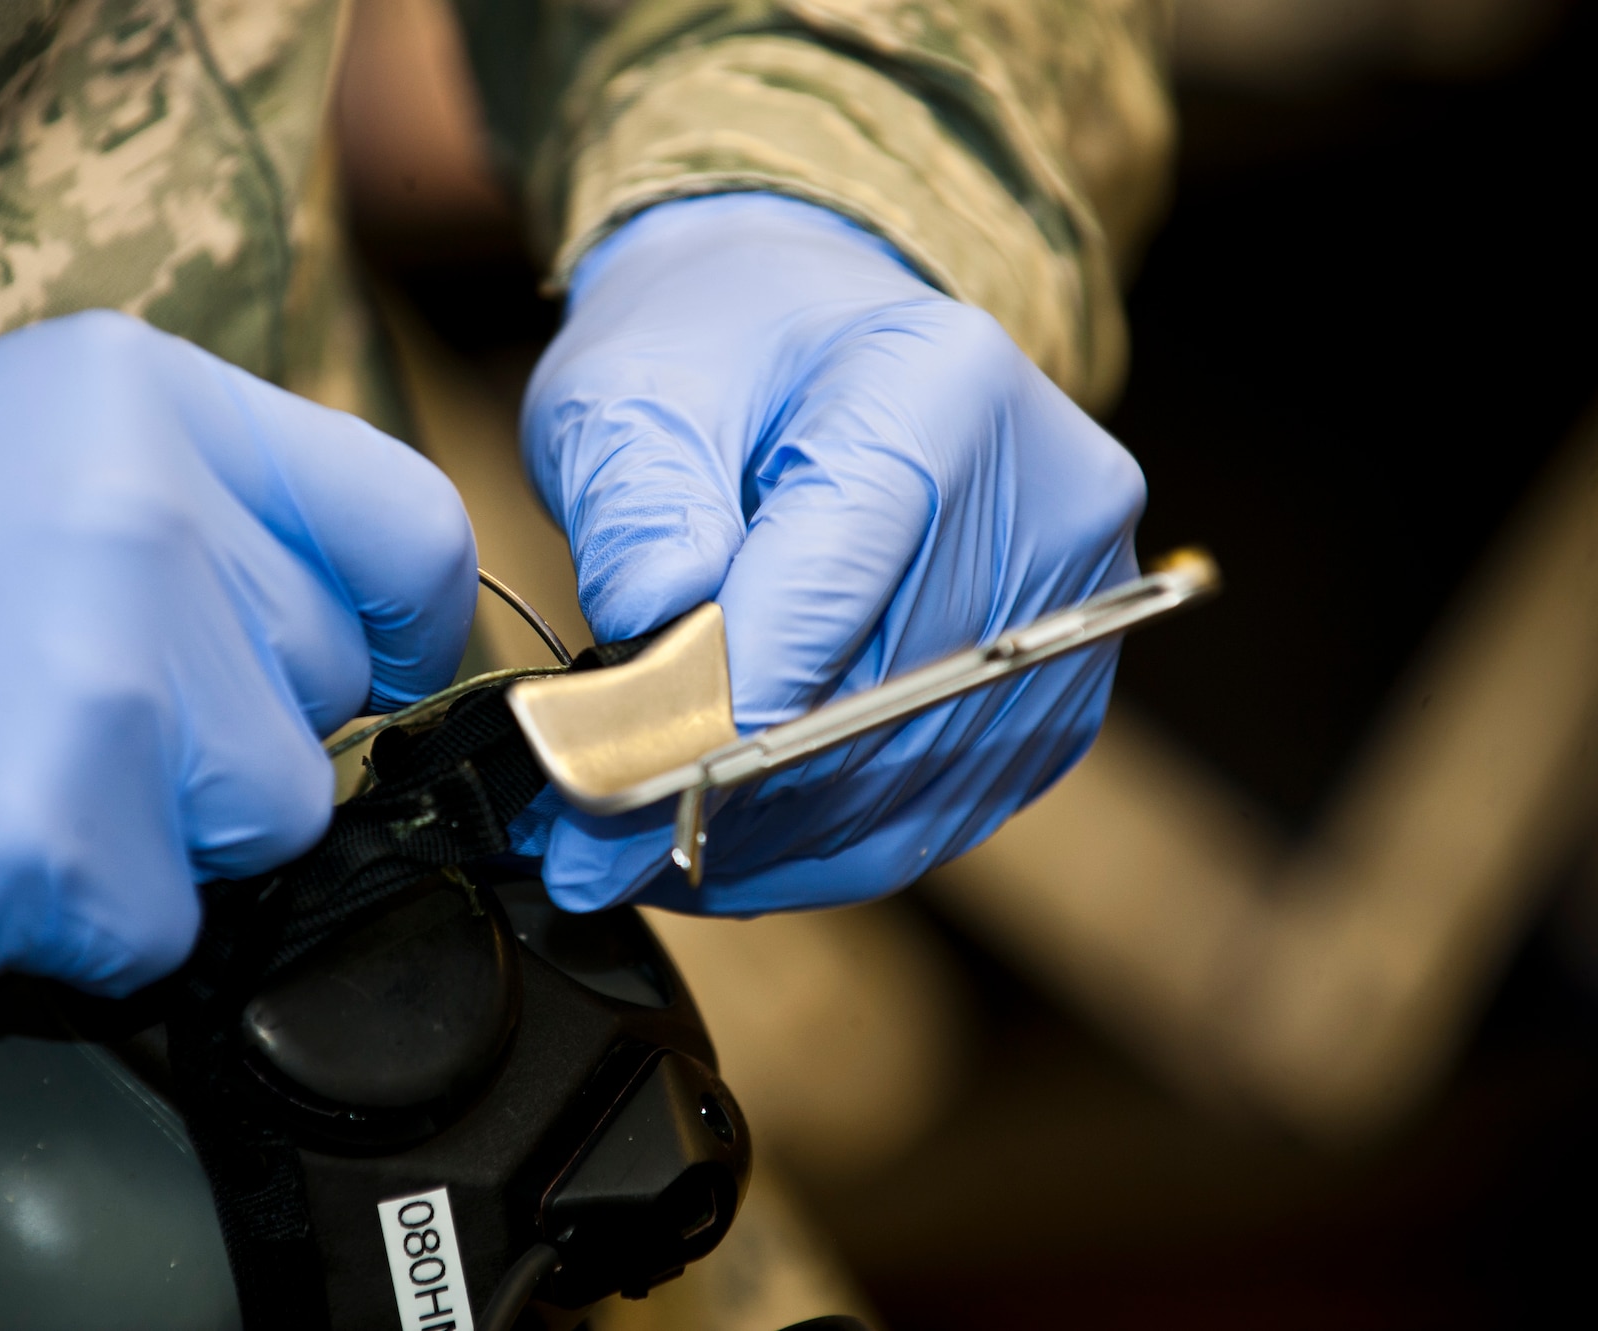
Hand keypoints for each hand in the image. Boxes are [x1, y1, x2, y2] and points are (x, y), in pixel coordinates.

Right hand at [0, 312, 474, 993]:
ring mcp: (119, 679)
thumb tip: (295, 581)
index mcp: (146, 403)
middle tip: (62, 717)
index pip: (401, 524)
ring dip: (159, 833)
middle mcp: (155, 521)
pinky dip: (75, 923)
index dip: (404, 619)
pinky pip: (162, 927)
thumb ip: (170, 490)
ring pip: (269, 818)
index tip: (375, 665)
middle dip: (223, 734)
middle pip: (318, 693)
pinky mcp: (67, 832)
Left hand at [523, 193, 1143, 912]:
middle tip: (587, 852)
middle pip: (879, 708)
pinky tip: (725, 844)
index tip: (603, 792)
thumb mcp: (627, 393)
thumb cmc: (713, 356)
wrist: (807, 339)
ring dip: (764, 846)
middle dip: (721, 796)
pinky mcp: (1059, 689)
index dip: (719, 708)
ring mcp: (1074, 605)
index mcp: (941, 388)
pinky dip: (819, 847)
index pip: (834, 587)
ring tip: (636, 856)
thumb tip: (648, 627)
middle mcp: (1048, 499)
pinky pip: (936, 813)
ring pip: (909, 791)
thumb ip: (636, 507)